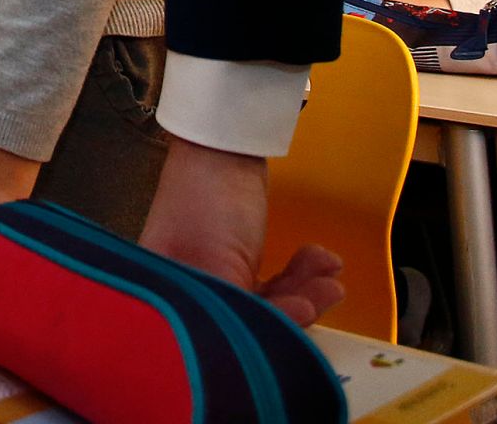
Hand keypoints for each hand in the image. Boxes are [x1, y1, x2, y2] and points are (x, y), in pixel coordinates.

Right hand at [141, 135, 344, 325]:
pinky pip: (272, 285)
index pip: (214, 336)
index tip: (296, 317)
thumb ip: (238, 314)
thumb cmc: (207, 199)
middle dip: (292, 310)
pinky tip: (320, 259)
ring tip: (329, 274)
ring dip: (304, 291)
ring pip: (266, 305)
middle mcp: (185, 292)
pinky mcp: (235, 264)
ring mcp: (211, 277)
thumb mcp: (218, 265)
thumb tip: (265, 353)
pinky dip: (299, 275)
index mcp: (167, 296)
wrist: (221, 142)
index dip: (259, 334)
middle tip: (323, 294)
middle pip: (243, 323)